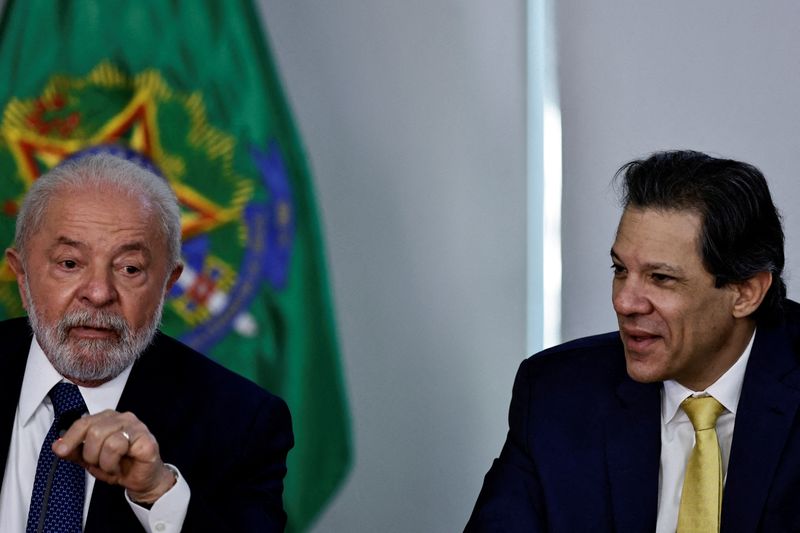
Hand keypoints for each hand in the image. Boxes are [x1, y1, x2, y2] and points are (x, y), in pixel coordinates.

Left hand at [53, 409, 176, 503]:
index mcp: (108, 418)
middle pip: (94, 431)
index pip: (84, 422)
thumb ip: (75, 451)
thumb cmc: (119, 465)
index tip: (62, 451)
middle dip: (91, 454)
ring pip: (107, 440)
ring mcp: (137, 427)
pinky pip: (120, 447)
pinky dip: (115, 462)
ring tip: (112, 465)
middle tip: (99, 463)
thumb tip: (57, 446)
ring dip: (104, 461)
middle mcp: (123, 418)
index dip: (71, 437)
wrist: (142, 480)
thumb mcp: (91, 460)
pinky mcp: (146, 439)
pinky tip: (121, 466)